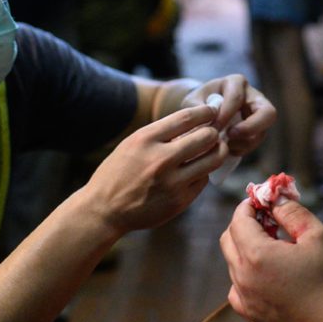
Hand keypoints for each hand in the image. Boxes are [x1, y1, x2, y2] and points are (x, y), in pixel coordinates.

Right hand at [86, 105, 225, 232]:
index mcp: (145, 140)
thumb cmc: (119, 173)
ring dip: (218, 151)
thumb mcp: (132, 144)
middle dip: (214, 132)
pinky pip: (203, 180)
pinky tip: (197, 170)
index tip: (212, 110)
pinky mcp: (179, 201)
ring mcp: (172, 182)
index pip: (187, 118)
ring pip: (213, 160)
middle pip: (206, 137)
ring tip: (215, 148)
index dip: (205, 112)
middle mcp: (160, 159)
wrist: (104, 210)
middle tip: (214, 133)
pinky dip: (203, 172)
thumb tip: (196, 123)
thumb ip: (161, 134)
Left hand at [183, 75, 274, 157]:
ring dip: (244, 142)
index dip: (225, 115)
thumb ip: (197, 110)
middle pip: (268, 112)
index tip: (212, 129)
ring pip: (263, 131)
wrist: (202, 109)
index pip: (236, 98)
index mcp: (235, 83)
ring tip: (225, 145)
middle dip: (250, 128)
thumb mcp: (192, 102)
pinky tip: (227, 148)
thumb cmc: (197, 103)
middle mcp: (253, 96)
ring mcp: (258, 114)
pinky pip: (256, 141)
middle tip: (230, 136)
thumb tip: (206, 125)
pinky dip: (242, 148)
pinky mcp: (257, 129)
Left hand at [219, 199, 322, 321]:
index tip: (263, 199)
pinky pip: (237, 288)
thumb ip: (292, 212)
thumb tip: (276, 198)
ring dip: (246, 249)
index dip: (249, 205)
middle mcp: (243, 277)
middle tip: (267, 218)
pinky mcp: (251, 315)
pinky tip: (268, 274)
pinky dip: (246, 275)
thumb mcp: (317, 236)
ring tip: (275, 246)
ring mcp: (244, 299)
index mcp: (256, 255)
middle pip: (228, 239)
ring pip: (232, 263)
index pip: (239, 220)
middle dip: (244, 224)